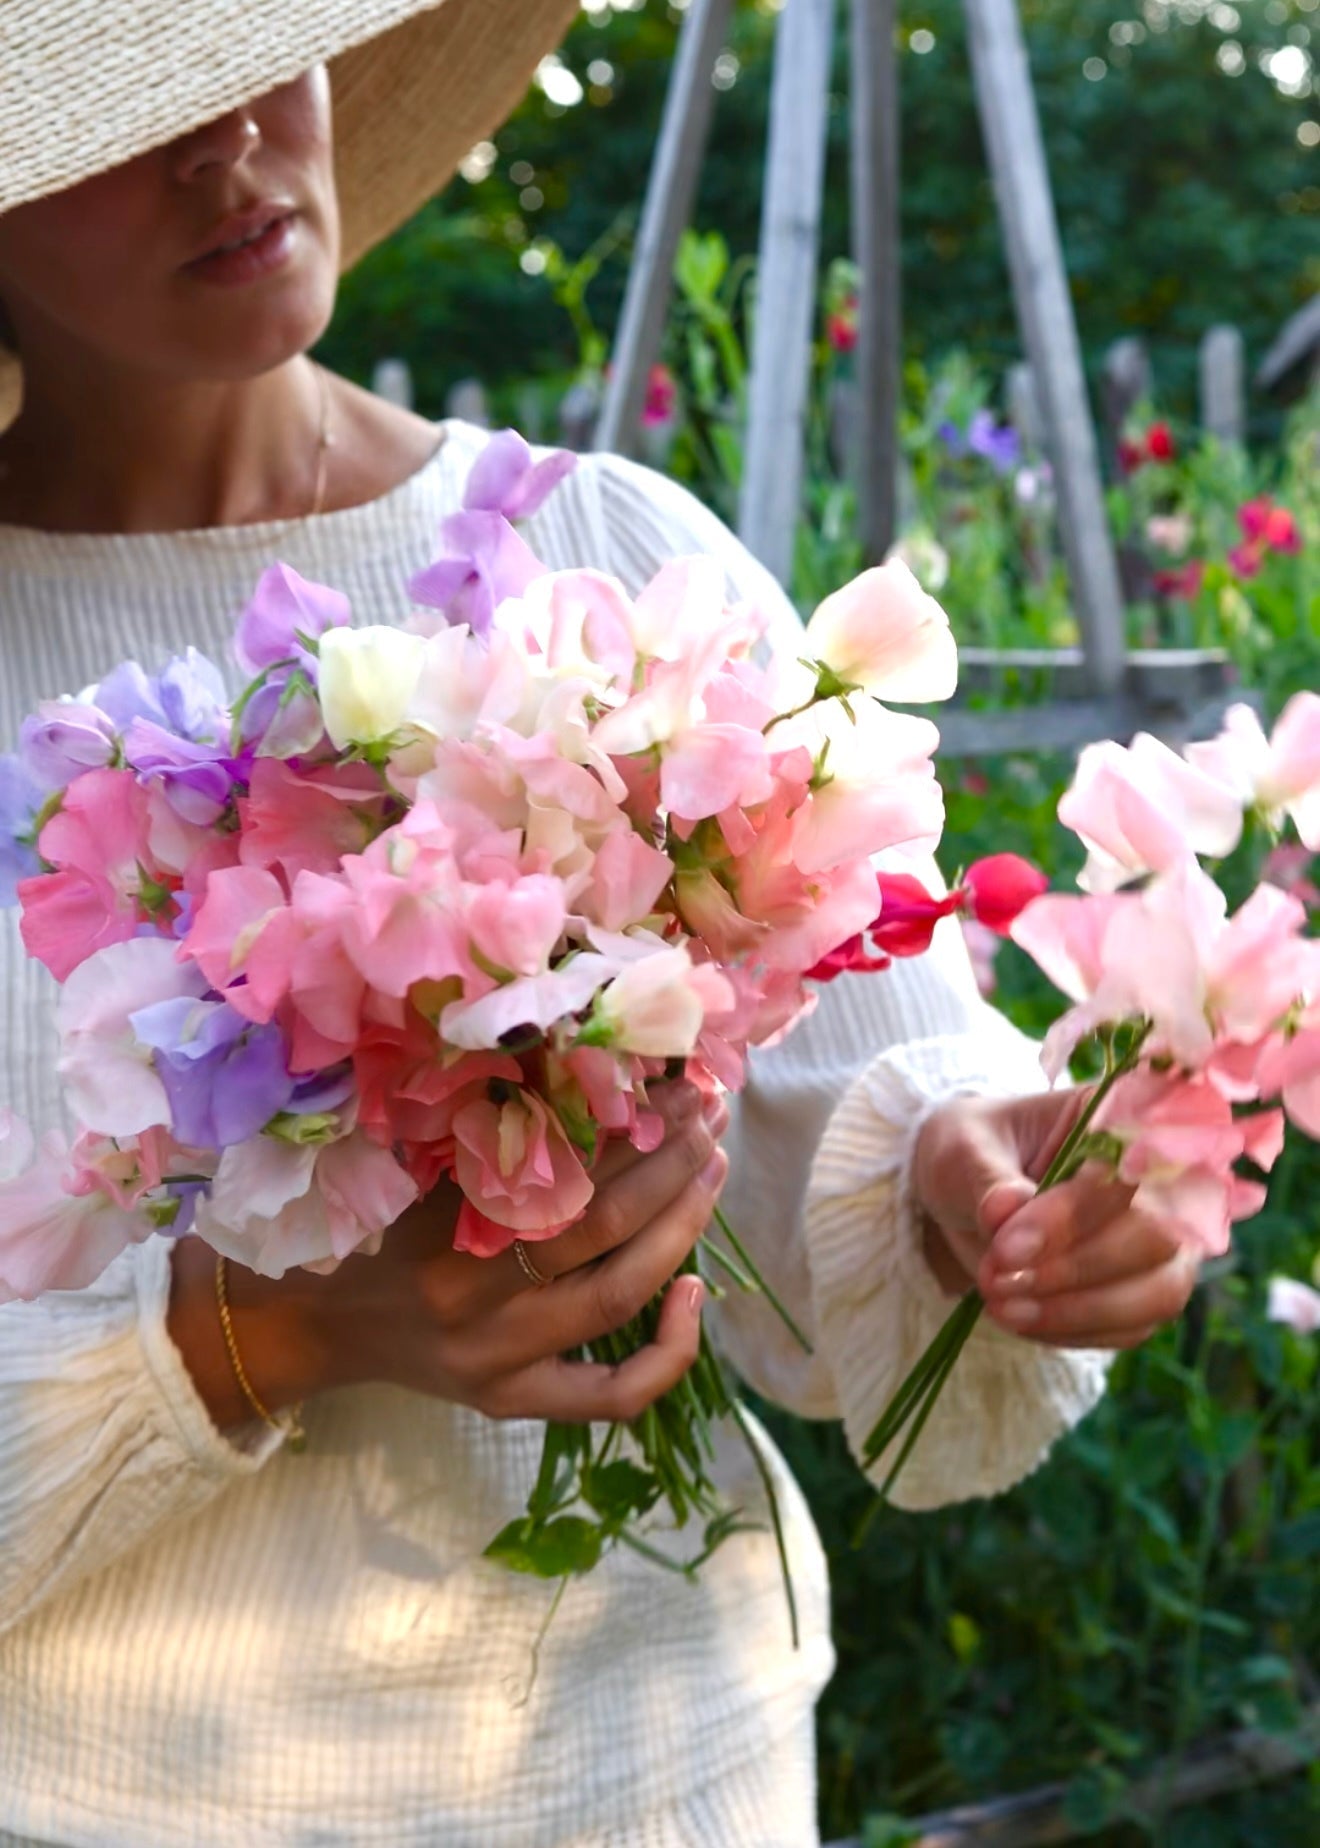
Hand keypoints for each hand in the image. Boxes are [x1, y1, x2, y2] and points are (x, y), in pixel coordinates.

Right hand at [168, 1083, 728, 1430]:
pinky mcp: (517, 1402)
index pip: (556, 1170)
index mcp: (444, 1228)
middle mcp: (474, 1301)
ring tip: (712, 1169)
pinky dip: (669, 1349)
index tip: (668, 1080)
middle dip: (667, 1164)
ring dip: (680, 1226)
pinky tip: (694, 1288)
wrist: (319, 1325)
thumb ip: (492, 1139)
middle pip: (598, 1227)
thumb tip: (586, 1067)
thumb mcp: (416, 1171)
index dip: (624, 1124)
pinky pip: (611, 1395)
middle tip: (708, 1115)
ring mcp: (501, 1361)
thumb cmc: (376, 1229)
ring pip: (616, 1296)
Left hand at [911, 1090, 1198, 1349]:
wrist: (962, 1192)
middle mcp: (1156, 1178)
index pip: (1128, 1170)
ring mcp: (1160, 1237)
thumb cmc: (969, 1154)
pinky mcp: (1143, 1287)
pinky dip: (1075, 1332)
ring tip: (1004, 1306)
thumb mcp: (961, 1151)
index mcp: (1117, 1119)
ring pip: (1161, 1290)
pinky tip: (1021, 1318)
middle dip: (1076, 1268)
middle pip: (1159, 1235)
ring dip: (1080, 1311)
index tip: (1007, 1245)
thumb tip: (1007, 1210)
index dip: (1076, 1214)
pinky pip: (1133, 1326)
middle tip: (998, 1278)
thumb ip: (986, 1179)